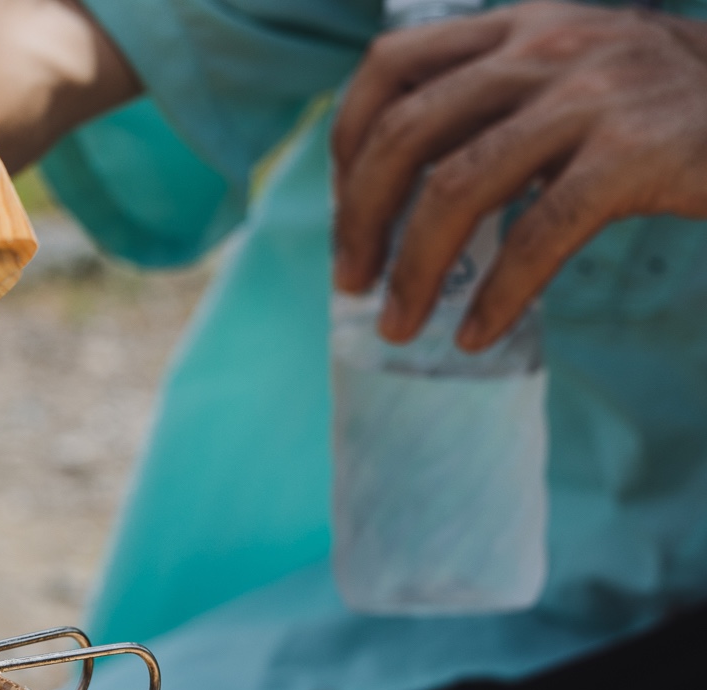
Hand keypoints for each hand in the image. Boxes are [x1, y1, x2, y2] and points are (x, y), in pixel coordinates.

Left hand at [332, 1, 706, 350]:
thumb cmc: (671, 109)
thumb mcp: (577, 74)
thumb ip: (499, 104)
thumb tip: (400, 189)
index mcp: (520, 26)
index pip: (391, 64)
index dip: (346, 139)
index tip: (343, 203)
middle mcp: (545, 49)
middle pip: (405, 134)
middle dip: (360, 219)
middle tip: (350, 282)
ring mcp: (591, 95)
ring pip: (456, 188)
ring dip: (412, 270)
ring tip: (397, 325)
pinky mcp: (634, 152)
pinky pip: (537, 235)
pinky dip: (496, 295)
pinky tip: (474, 333)